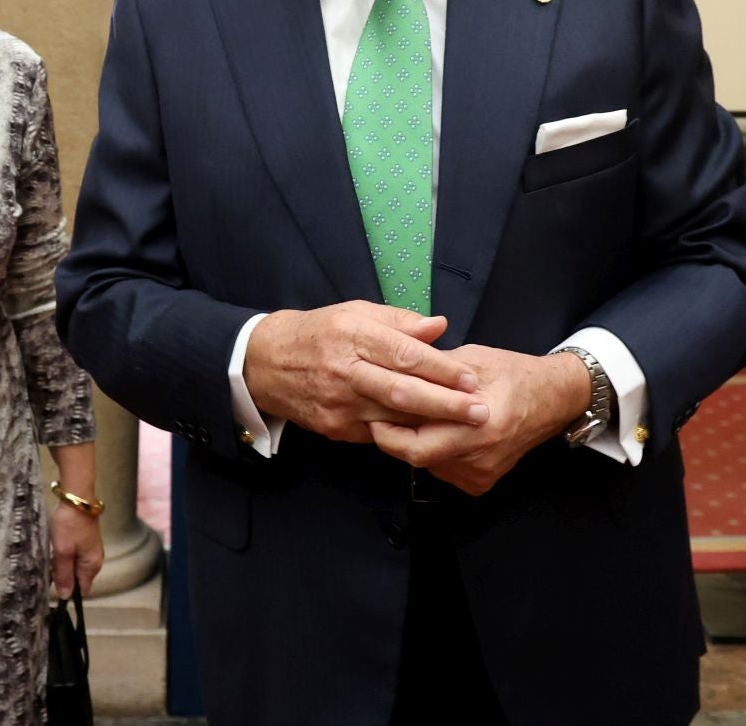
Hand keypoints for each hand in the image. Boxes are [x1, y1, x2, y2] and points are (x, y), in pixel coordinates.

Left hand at [50, 502, 104, 598]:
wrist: (77, 498)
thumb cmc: (70, 524)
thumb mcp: (62, 551)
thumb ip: (64, 575)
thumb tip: (66, 596)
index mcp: (92, 566)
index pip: (81, 590)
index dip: (68, 591)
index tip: (54, 584)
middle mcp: (95, 560)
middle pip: (77, 579)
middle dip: (63, 576)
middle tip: (51, 565)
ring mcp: (91, 550)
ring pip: (74, 567)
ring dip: (63, 565)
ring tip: (52, 554)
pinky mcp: (86, 542)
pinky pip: (74, 557)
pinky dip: (65, 555)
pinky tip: (57, 547)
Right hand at [243, 303, 486, 444]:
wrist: (264, 363)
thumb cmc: (318, 333)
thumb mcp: (354, 312)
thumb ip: (398, 321)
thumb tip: (438, 326)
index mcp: (353, 334)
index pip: (405, 354)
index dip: (442, 369)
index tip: (471, 378)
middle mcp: (345, 370)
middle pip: (402, 391)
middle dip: (446, 404)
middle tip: (480, 411)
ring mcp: (338, 403)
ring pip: (392, 417)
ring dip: (432, 423)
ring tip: (465, 426)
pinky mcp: (333, 427)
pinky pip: (376, 432)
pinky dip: (404, 433)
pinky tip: (429, 433)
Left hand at [370, 344, 589, 495]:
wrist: (552, 399)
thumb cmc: (512, 373)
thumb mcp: (470, 360)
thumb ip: (431, 371)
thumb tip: (391, 373)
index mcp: (480, 425)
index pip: (415, 444)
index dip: (386, 430)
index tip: (372, 411)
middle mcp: (480, 458)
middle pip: (417, 456)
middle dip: (395, 435)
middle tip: (382, 414)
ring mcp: (481, 475)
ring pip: (428, 464)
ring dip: (414, 441)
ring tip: (413, 416)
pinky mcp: (481, 483)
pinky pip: (443, 469)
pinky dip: (433, 451)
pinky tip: (438, 430)